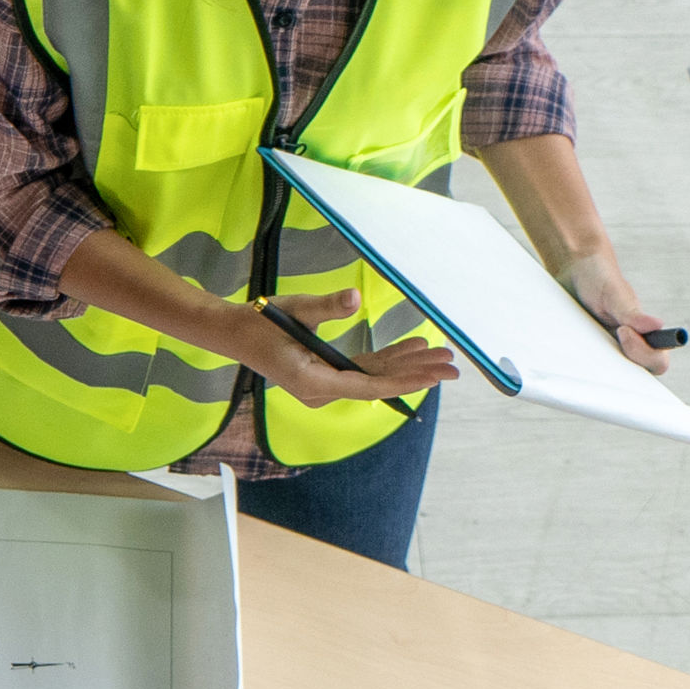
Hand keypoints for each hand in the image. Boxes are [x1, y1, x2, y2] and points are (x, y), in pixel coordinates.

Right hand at [247, 290, 461, 408]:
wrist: (235, 333)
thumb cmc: (261, 321)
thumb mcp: (295, 309)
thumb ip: (327, 307)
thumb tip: (355, 298)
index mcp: (312, 381)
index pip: (367, 386)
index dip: (403, 381)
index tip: (432, 376)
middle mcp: (321, 390)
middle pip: (377, 384)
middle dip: (416, 373)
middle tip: (453, 367)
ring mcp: (325, 385)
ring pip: (374, 378)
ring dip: (407, 366)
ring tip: (441, 356)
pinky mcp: (327, 374)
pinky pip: (363, 371)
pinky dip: (388, 360)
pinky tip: (415, 349)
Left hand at [556, 253, 674, 374]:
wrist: (572, 269)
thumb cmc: (599, 279)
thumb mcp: (614, 294)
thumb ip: (632, 313)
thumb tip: (657, 325)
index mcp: (645, 335)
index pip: (657, 362)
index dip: (645, 355)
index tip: (623, 332)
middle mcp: (629, 346)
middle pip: (633, 376)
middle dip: (618, 369)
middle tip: (597, 346)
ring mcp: (607, 350)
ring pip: (608, 375)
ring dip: (596, 366)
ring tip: (581, 345)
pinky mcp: (586, 351)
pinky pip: (586, 366)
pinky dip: (579, 362)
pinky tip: (567, 351)